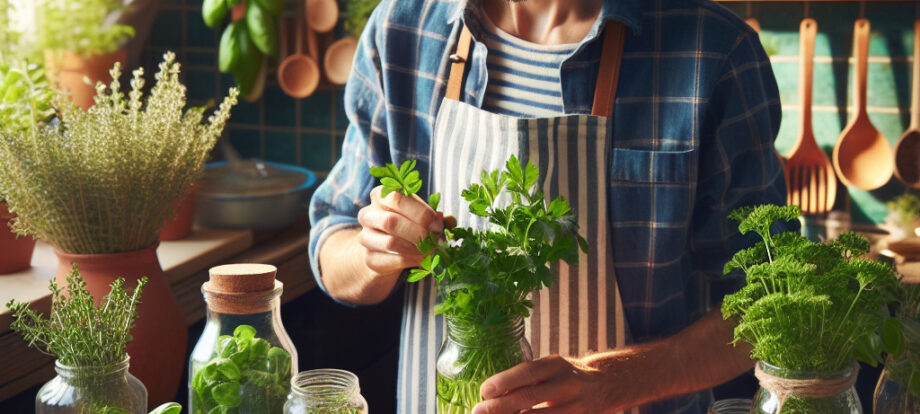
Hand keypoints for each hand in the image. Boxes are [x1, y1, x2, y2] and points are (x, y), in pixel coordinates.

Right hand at [355, 186, 442, 277]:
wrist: (386, 249)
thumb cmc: (407, 225)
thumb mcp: (421, 215)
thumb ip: (436, 216)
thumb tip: (450, 221)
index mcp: (380, 195)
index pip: (397, 198)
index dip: (420, 212)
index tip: (438, 225)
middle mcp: (368, 214)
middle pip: (391, 221)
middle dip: (419, 232)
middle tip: (436, 240)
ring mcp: (366, 237)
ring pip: (391, 243)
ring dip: (417, 248)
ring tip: (432, 251)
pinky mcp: (370, 259)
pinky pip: (393, 260)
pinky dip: (412, 261)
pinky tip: (423, 259)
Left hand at [471, 354, 616, 413]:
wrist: (606, 386)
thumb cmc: (568, 376)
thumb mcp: (552, 368)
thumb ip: (528, 377)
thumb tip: (493, 392)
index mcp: (556, 365)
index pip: (526, 372)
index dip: (503, 382)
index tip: (484, 391)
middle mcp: (567, 384)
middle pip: (528, 397)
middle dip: (499, 406)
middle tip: (479, 411)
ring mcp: (575, 407)